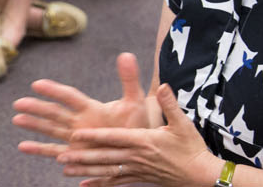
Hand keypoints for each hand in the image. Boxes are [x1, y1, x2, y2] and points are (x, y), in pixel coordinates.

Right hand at [13, 53, 153, 158]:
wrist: (138, 147)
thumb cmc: (136, 124)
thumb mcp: (134, 102)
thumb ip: (129, 79)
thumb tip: (127, 54)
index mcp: (91, 108)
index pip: (70, 97)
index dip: (54, 91)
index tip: (37, 84)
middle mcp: (79, 122)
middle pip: (55, 113)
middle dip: (37, 108)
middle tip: (18, 103)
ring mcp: (75, 138)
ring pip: (50, 130)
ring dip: (34, 125)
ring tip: (16, 119)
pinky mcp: (75, 154)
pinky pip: (54, 151)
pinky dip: (38, 150)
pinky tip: (22, 146)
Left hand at [56, 84, 222, 186]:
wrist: (201, 174)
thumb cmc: (192, 148)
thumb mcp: (183, 123)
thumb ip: (170, 104)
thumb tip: (163, 85)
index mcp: (144, 141)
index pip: (114, 138)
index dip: (95, 136)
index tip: (77, 135)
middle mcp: (137, 156)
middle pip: (105, 156)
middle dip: (82, 156)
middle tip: (61, 155)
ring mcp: (137, 169)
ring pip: (106, 170)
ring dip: (85, 169)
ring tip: (65, 168)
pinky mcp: (140, 178)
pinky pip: (116, 182)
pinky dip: (99, 183)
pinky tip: (84, 184)